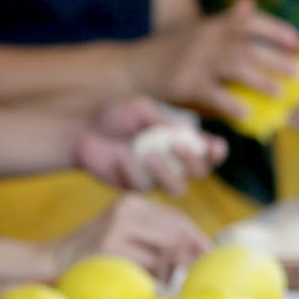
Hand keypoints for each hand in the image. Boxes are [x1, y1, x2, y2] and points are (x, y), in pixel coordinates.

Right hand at [51, 192, 207, 278]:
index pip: (176, 218)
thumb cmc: (95, 251)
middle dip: (187, 257)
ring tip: (166, 284)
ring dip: (171, 272)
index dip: (195, 239)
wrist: (52, 260)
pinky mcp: (110, 249)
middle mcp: (126, 210)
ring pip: (165, 252)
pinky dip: (155, 280)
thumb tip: (201, 250)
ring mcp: (117, 228)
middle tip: (191, 277)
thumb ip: (156, 234)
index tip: (205, 258)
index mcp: (132, 202)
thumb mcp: (124, 230)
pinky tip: (150, 287)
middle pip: (175, 233)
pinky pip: (148, 267)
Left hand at [75, 97, 226, 194]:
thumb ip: (164, 121)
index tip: (215, 145)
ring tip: (151, 154)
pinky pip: (143, 186)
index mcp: (180, 139)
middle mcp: (174, 161)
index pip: (208, 151)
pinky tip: (121, 156)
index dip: (216, 152)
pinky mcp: (135, 188)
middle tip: (178, 145)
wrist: (82, 129)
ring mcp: (155, 177)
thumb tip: (188, 133)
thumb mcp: (141, 109)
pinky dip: (133, 170)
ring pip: (178, 189)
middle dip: (195, 161)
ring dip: (169, 173)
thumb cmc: (114, 114)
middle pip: (200, 173)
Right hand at [132, 0, 298, 119]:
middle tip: (298, 73)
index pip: (250, 22)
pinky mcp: (184, 84)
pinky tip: (246, 114)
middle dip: (276, 58)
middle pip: (248, 46)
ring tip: (279, 92)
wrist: (132, 67)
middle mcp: (206, 39)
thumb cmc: (169, 50)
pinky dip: (231, 103)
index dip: (277, 30)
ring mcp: (195, 61)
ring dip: (261, 79)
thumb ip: (224, 19)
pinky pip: (213, 94)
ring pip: (235, 67)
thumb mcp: (197, 28)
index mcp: (212, 25)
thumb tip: (250, 1)